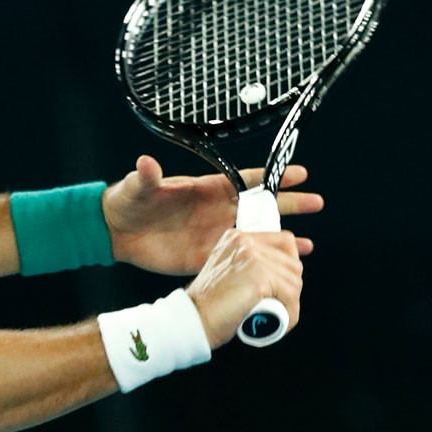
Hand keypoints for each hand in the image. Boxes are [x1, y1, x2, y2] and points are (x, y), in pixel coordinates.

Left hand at [101, 155, 323, 274]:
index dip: (271, 177)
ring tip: (307, 244)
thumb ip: (146, 177)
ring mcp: (213, 233)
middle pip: (259, 206)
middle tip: (316, 202)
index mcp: (205, 188)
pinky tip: (277, 267)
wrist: (115, 231)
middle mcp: (215, 210)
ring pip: (254, 235)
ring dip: (279, 238)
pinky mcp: (205, 256)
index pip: (244, 180)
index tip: (299, 174)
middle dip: (288, 204)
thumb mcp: (136, 187)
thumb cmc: (128, 201)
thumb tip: (145, 164)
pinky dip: (260, 262)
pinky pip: (240, 259)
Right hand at [186, 228, 303, 349]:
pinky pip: (291, 296)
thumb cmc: (208, 303)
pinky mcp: (259, 278)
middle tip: (277, 305)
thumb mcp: (226, 271)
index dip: (291, 262)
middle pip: (292, 263)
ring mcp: (253, 258)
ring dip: (290, 303)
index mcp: (237, 237)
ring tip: (276, 317)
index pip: (283, 241)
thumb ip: (247, 264)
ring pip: (294, 281)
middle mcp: (245, 242)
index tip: (289, 282)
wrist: (193, 319)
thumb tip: (283, 268)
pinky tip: (279, 322)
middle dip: (290, 287)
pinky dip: (290, 314)